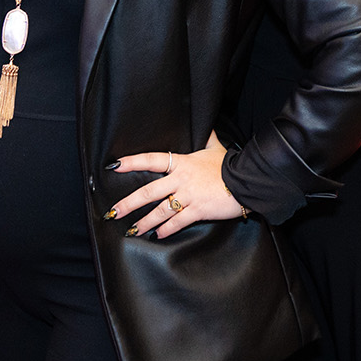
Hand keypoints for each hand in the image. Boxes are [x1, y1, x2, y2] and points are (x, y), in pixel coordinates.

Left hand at [106, 132, 245, 238]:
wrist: (246, 181)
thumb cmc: (229, 166)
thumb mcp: (216, 148)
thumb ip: (207, 138)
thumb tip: (206, 125)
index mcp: (182, 163)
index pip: (152, 159)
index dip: (133, 162)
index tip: (115, 166)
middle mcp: (181, 179)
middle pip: (149, 190)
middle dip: (129, 203)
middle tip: (113, 212)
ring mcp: (188, 196)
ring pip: (160, 210)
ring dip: (144, 222)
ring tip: (132, 230)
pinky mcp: (198, 210)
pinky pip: (177, 222)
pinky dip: (166, 230)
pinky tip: (157, 235)